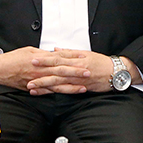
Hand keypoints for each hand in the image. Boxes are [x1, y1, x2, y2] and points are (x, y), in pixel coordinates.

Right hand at [0, 47, 90, 92]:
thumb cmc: (13, 58)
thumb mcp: (30, 51)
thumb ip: (44, 54)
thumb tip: (55, 54)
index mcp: (41, 59)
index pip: (61, 58)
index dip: (73, 58)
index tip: (84, 58)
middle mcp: (41, 71)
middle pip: (62, 71)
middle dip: (76, 73)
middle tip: (88, 73)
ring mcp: (38, 81)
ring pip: (58, 84)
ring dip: (71, 86)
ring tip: (83, 87)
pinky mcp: (34, 88)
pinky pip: (48, 91)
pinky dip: (58, 92)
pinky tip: (67, 93)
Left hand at [26, 50, 142, 94]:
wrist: (116, 72)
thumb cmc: (101, 62)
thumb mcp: (85, 53)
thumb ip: (69, 52)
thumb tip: (56, 50)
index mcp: (75, 59)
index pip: (57, 59)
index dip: (44, 60)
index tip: (33, 60)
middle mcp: (75, 69)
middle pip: (55, 71)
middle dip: (40, 74)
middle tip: (27, 76)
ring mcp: (77, 80)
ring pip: (58, 82)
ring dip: (44, 85)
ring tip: (32, 87)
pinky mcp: (81, 88)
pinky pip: (65, 90)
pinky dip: (55, 92)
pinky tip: (47, 93)